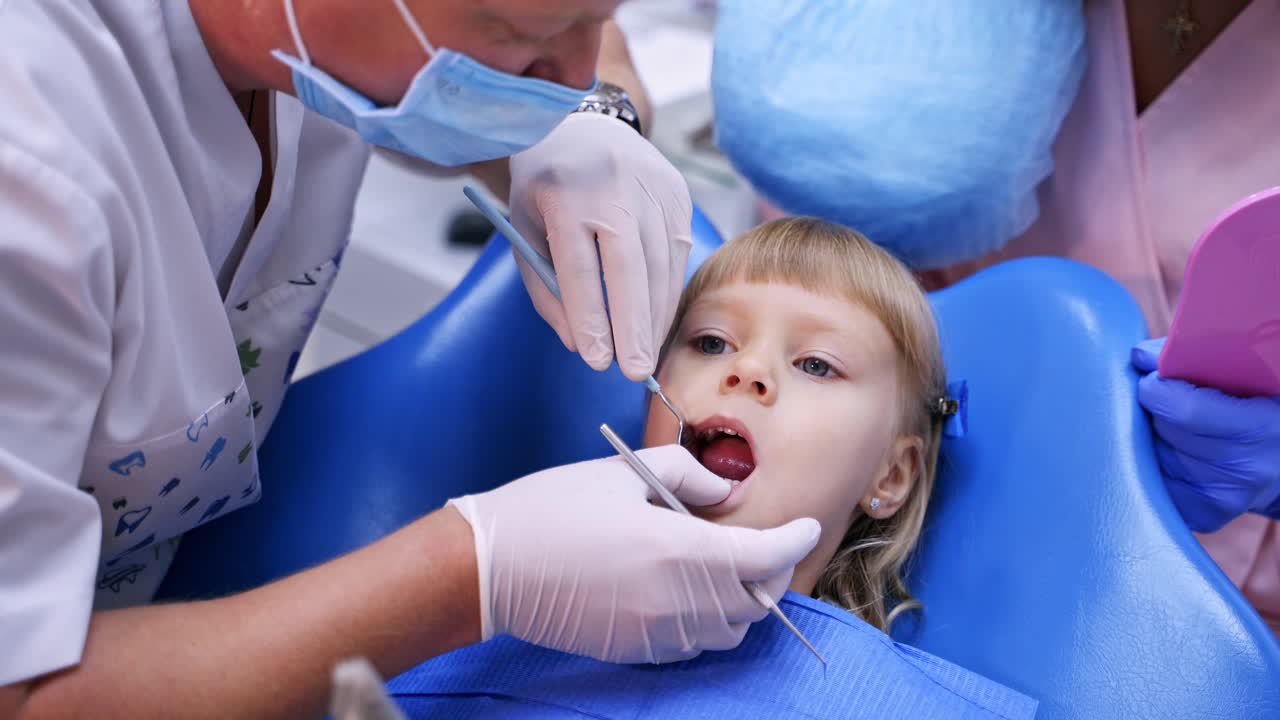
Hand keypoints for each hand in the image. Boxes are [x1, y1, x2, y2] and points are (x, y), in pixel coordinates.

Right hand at [449, 445, 820, 662]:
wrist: (491, 566)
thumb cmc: (552, 510)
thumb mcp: (621, 473)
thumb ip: (686, 475)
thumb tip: (725, 491)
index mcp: (677, 549)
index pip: (765, 557)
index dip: (795, 541)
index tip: (807, 526)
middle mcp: (676, 599)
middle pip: (756, 601)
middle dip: (772, 573)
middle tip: (767, 544)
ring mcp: (656, 631)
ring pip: (729, 629)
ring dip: (742, 601)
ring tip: (727, 568)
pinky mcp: (635, 649)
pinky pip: (693, 643)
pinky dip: (707, 621)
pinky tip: (687, 592)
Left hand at [509, 112, 692, 380]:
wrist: (581, 125)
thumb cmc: (545, 189)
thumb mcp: (525, 233)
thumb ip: (547, 291)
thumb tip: (581, 344)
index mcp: (564, 193)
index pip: (581, 267)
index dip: (591, 317)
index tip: (597, 360)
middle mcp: (614, 186)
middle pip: (631, 268)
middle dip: (634, 326)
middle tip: (635, 371)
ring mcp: (652, 186)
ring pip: (662, 264)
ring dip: (655, 316)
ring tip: (646, 355)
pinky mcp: (677, 192)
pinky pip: (677, 252)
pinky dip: (668, 291)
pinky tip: (658, 321)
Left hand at [1132, 338, 1279, 531]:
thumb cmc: (1265, 406)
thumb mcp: (1253, 376)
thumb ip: (1199, 358)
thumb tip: (1139, 356)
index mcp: (1260, 428)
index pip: (1182, 410)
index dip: (1157, 387)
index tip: (1155, 377)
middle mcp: (1242, 470)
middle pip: (1160, 429)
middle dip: (1154, 410)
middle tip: (1169, 401)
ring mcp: (1219, 499)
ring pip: (1150, 453)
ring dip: (1151, 437)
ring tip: (1177, 428)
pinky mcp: (1200, 515)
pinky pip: (1151, 481)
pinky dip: (1153, 463)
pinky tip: (1174, 452)